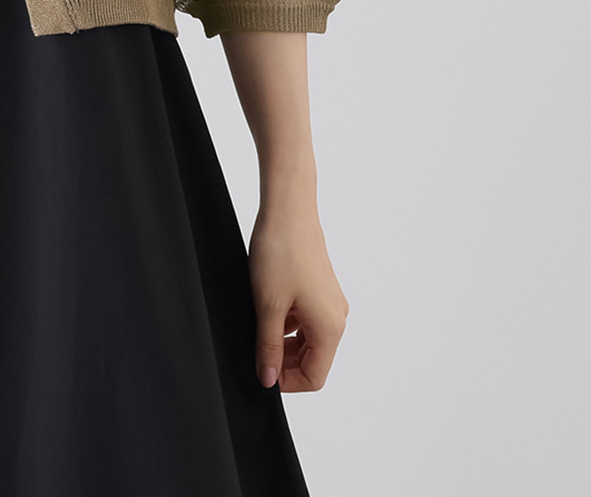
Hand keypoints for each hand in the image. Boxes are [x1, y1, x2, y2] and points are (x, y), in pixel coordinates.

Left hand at [247, 200, 348, 391]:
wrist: (288, 209)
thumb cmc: (281, 252)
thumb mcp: (268, 305)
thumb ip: (268, 347)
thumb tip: (268, 379)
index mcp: (330, 327)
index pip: (314, 377)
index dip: (286, 382)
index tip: (260, 372)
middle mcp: (336, 318)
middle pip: (312, 360)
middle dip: (283, 362)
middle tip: (253, 350)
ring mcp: (329, 302)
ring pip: (307, 340)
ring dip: (282, 342)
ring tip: (256, 324)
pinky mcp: (320, 289)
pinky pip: (305, 320)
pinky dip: (286, 322)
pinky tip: (265, 307)